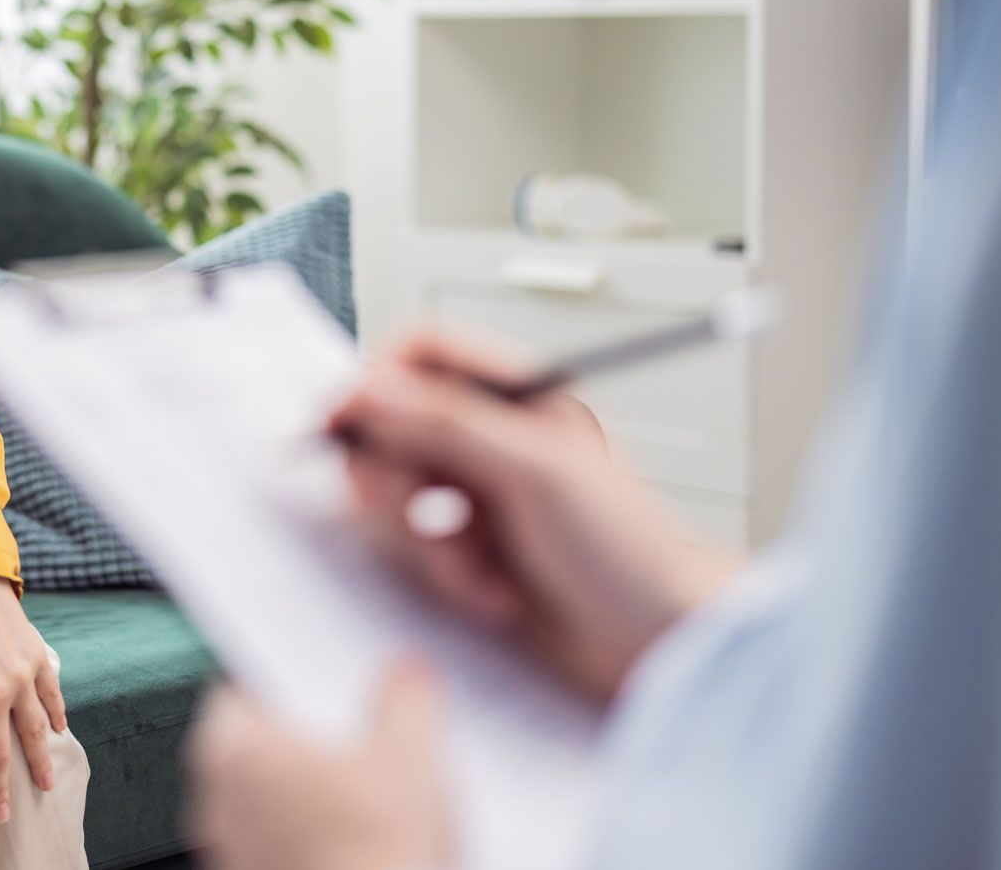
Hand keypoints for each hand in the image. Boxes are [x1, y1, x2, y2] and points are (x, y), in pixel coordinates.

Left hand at [187, 660, 453, 869]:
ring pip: (265, 800)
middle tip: (357, 730)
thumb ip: (405, 702)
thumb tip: (407, 677)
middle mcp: (216, 798)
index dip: (283, 675)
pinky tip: (359, 840)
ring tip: (367, 793)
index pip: (239, 685)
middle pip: (254, 743)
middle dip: (301, 737)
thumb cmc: (375, 856)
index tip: (318, 675)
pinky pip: (276, 845)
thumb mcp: (410, 759)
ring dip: (305, 791)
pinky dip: (308, 836)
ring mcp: (229, 850)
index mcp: (233, 746)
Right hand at [331, 325, 738, 699]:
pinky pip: (412, 554)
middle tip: (426, 519)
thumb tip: (376, 386)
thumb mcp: (538, 474)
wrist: (660, 647)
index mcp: (515, 398)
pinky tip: (495, 597)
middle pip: (390, 428)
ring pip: (393, 498)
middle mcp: (489, 441)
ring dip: (425, 544)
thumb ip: (450, 423)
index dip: (375, 379)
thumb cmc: (629, 553)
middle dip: (395, 483)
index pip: (422, 353)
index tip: (340, 421)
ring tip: (479, 568)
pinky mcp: (466, 555)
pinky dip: (444, 579)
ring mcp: (474, 499)